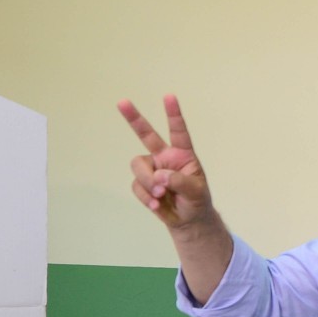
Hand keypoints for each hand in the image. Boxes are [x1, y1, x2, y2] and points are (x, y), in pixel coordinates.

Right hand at [117, 94, 213, 230]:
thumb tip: (159, 177)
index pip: (178, 131)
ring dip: (147, 181)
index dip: (173, 114)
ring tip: (160, 195)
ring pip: (138, 166)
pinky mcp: (143, 184)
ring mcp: (152, 170)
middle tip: (121, 102)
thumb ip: (180, 182)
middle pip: (146, 134)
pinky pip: (137, 186)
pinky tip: (156, 204)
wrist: (187, 220)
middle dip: (134, 118)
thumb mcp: (196, 191)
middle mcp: (164, 157)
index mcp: (182, 154)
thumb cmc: (196, 200)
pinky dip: (146, 197)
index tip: (169, 96)